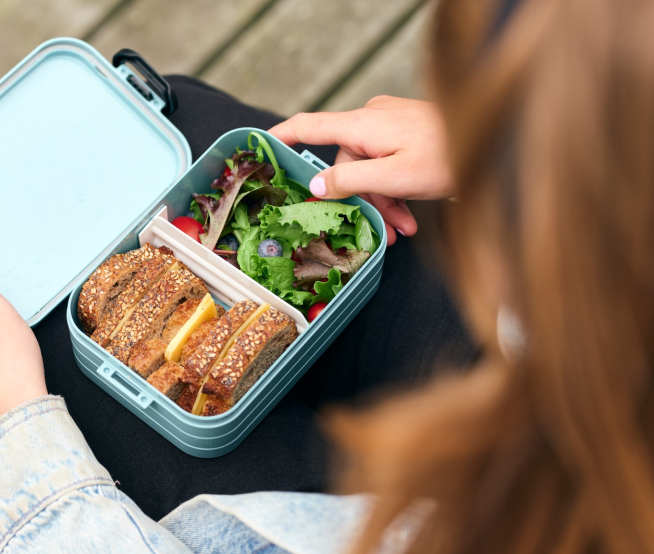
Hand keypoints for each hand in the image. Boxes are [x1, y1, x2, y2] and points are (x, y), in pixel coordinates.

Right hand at [269, 96, 453, 244]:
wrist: (497, 142)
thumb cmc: (449, 156)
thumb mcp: (394, 177)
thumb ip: (350, 181)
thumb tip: (317, 186)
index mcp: (362, 124)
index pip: (307, 126)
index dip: (279, 138)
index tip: (259, 150)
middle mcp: (371, 119)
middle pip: (344, 164)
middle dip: (360, 200)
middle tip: (379, 231)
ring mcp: (390, 125)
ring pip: (369, 170)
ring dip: (382, 202)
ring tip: (402, 230)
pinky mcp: (405, 134)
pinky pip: (387, 165)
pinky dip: (395, 191)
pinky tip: (411, 217)